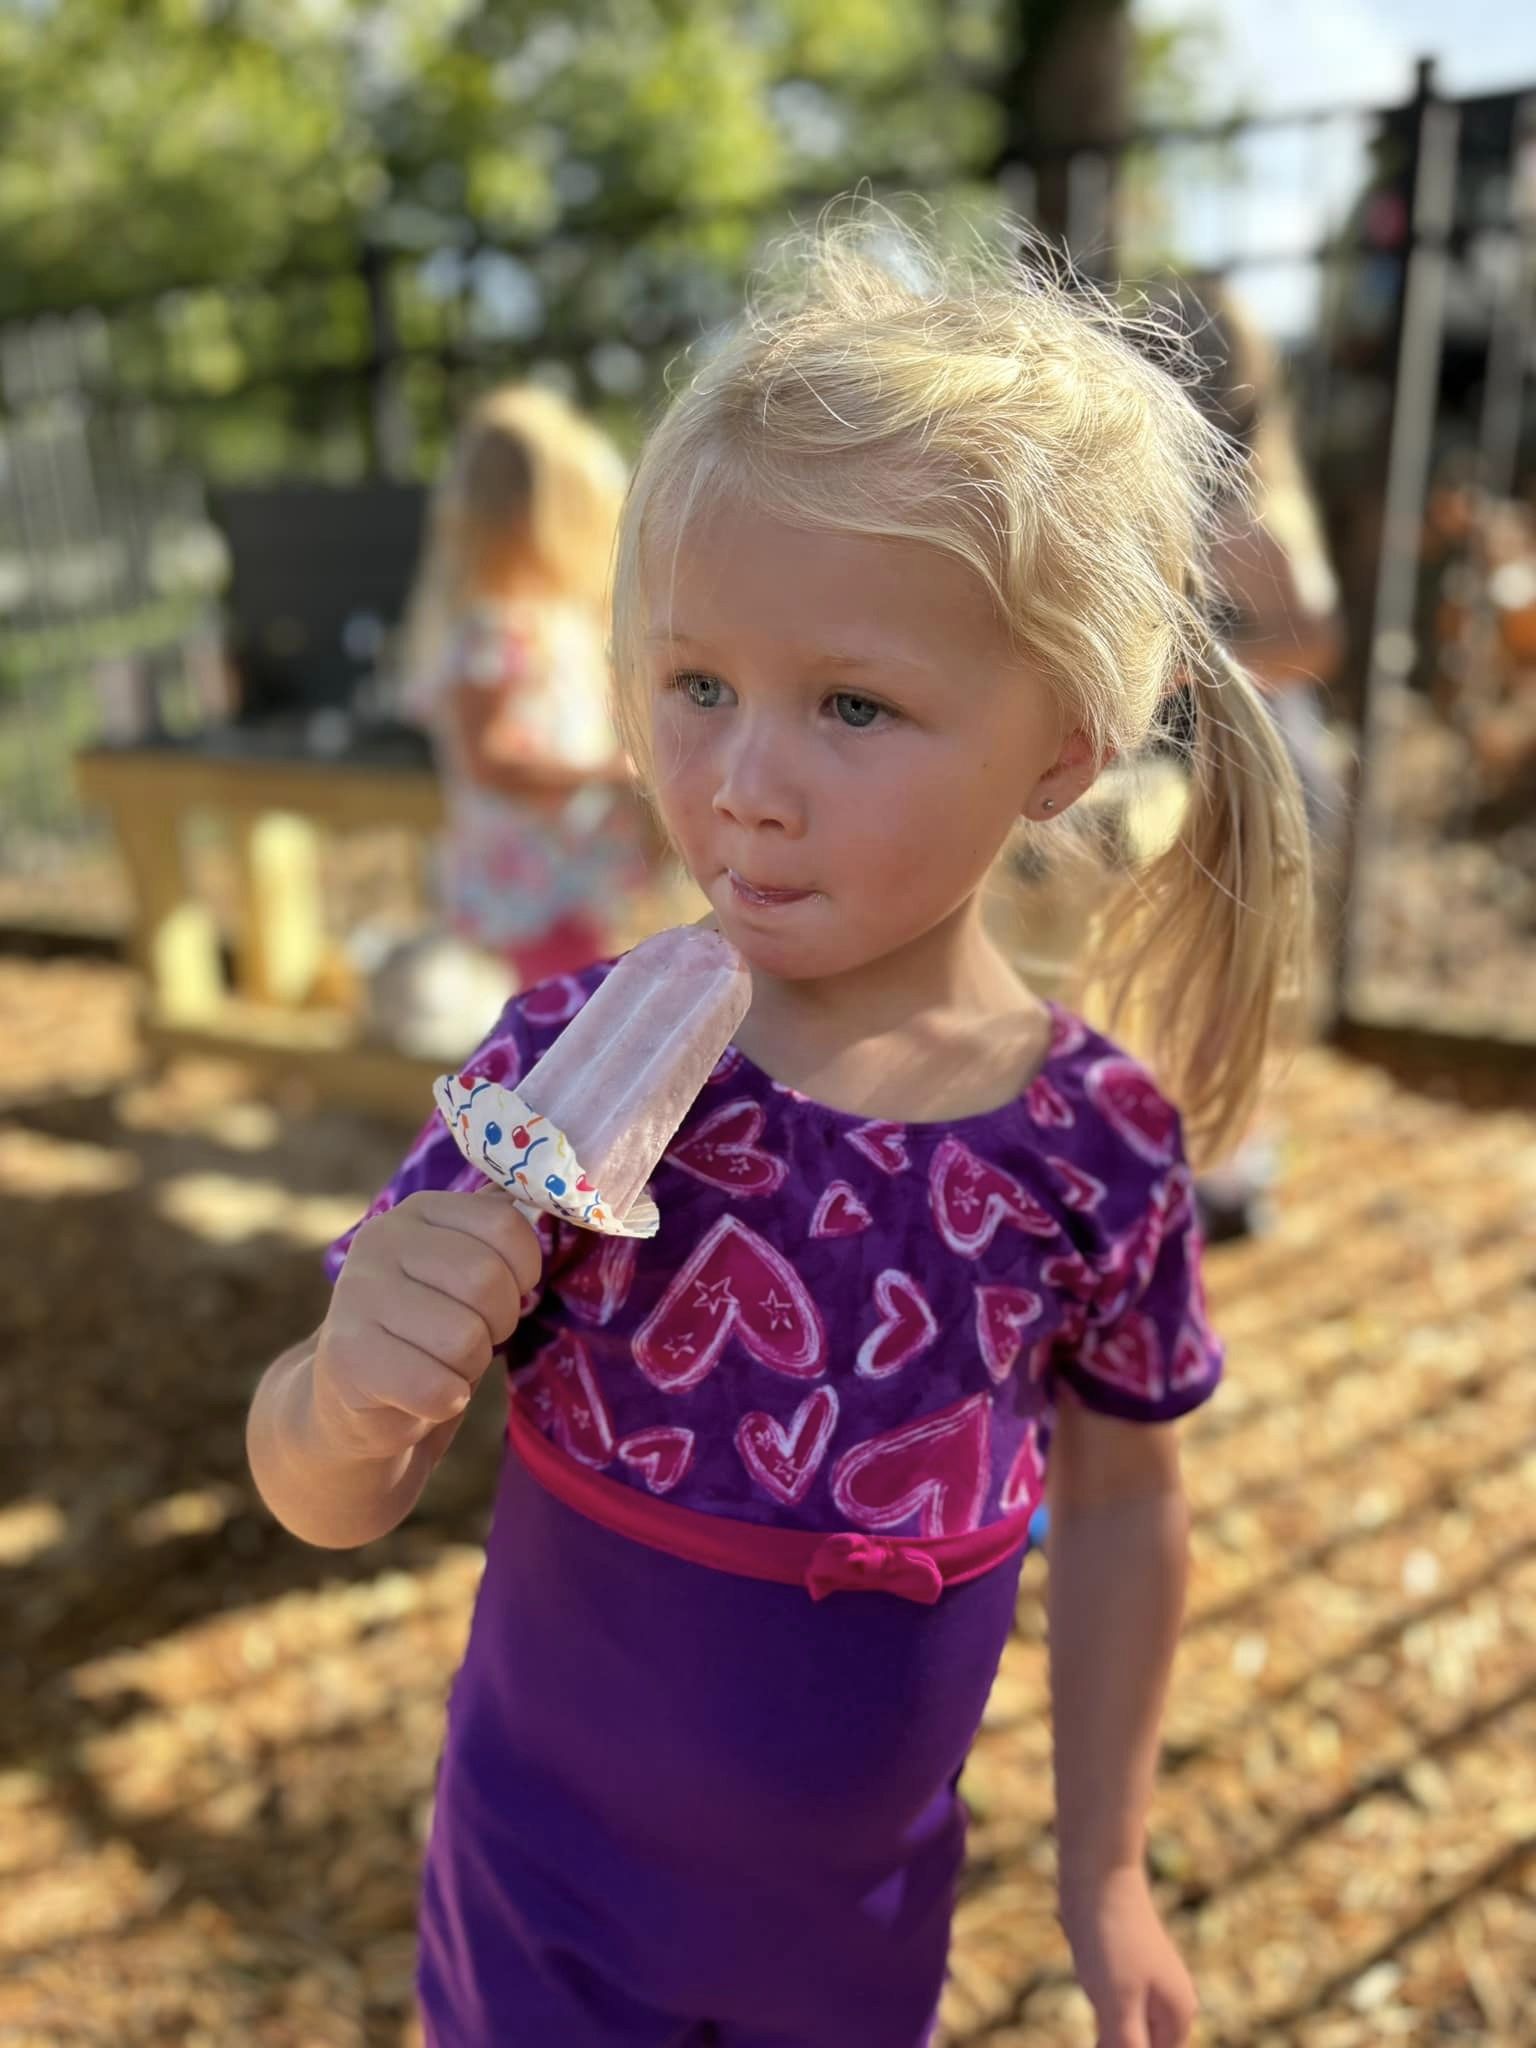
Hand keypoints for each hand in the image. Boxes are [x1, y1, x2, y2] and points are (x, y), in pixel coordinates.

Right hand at [312, 1189, 542, 1462]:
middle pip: (488, 1281)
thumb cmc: (426, 1326)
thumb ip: (495, 1229)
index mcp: (418, 1211)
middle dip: (497, 1324)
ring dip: (469, 1366)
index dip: (524, 1271)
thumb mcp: (459, 1267)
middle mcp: (381, 1240)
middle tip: (469, 1337)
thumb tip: (540, 1198)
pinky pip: (436, 1387)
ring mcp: (357, 1295)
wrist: (354, 1395)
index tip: (502, 1293)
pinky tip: (425, 1395)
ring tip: (441, 1363)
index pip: (505, 1224)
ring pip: (465, 1339)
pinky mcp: (346, 1356)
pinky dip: (446, 1401)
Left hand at [1059, 1864, 1198, 2047]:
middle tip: (1099, 2022)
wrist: (1097, 1873)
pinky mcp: (1124, 1972)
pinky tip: (1090, 2010)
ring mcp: (1148, 1986)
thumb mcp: (1118, 2005)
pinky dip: (1102, 2022)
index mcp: (1178, 2016)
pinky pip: (1116, 2012)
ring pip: (1128, 2032)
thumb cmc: (1111, 1939)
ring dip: (1109, 2039)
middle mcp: (1170, 2003)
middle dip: (1118, 2044)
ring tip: (1097, 1993)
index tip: (1105, 2035)